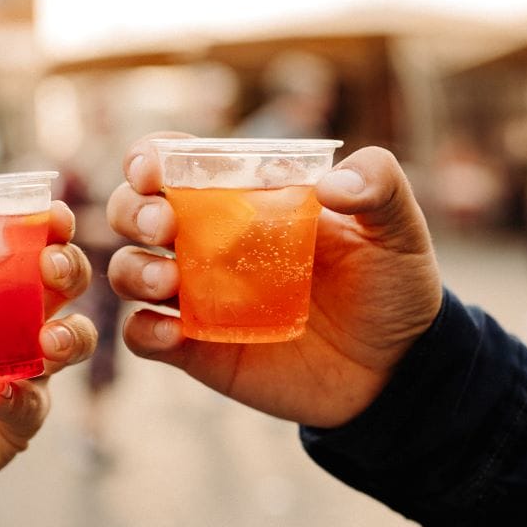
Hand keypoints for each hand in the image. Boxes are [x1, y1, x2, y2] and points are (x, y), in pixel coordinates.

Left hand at [0, 201, 97, 524]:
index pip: (20, 251)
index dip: (44, 230)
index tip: (52, 214)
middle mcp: (7, 329)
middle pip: (61, 289)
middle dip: (68, 270)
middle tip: (52, 266)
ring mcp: (19, 376)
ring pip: (70, 343)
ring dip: (68, 334)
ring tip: (47, 339)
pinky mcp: (17, 424)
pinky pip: (34, 404)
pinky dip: (22, 396)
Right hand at [106, 133, 441, 427]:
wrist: (396, 370)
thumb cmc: (391, 286)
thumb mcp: (398, 228)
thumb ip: (379, 185)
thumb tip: (331, 184)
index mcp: (244, 199)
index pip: (177, 163)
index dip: (150, 157)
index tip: (153, 169)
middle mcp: (209, 242)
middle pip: (135, 211)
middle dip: (132, 209)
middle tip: (165, 224)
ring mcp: (199, 296)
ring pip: (129, 270)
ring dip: (134, 269)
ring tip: (170, 281)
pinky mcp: (197, 350)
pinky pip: (143, 335)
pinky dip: (143, 330)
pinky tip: (174, 332)